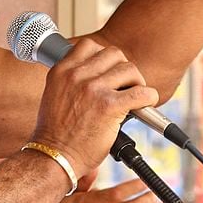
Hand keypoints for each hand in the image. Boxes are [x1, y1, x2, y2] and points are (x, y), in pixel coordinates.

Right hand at [31, 37, 157, 176]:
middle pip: (114, 54)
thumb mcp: (54, 95)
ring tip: (134, 97)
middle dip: (123, 68)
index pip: (90, 46)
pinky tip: (145, 104)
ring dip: (137, 82)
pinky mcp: (109, 106)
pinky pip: (141, 92)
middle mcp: (76, 76)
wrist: (54, 157)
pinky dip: (149, 97)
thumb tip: (97, 75)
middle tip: (125, 85)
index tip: (109, 70)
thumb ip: (71, 80)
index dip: (105, 57)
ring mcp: (93, 89)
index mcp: (61, 71)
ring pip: (129, 70)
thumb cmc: (55, 133)